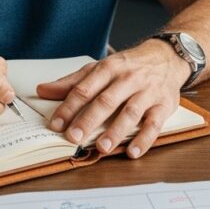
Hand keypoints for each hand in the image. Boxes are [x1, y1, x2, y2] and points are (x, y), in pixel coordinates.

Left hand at [36, 40, 189, 157]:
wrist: (167, 56)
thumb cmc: (128, 66)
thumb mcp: (100, 68)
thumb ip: (73, 82)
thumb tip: (42, 90)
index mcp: (108, 68)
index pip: (85, 88)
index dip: (69, 107)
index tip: (55, 124)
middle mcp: (127, 79)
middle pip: (106, 101)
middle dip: (88, 120)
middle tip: (73, 138)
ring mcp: (147, 92)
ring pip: (130, 112)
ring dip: (115, 131)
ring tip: (101, 148)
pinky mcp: (163, 105)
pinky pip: (154, 124)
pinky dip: (144, 139)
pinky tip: (132, 152)